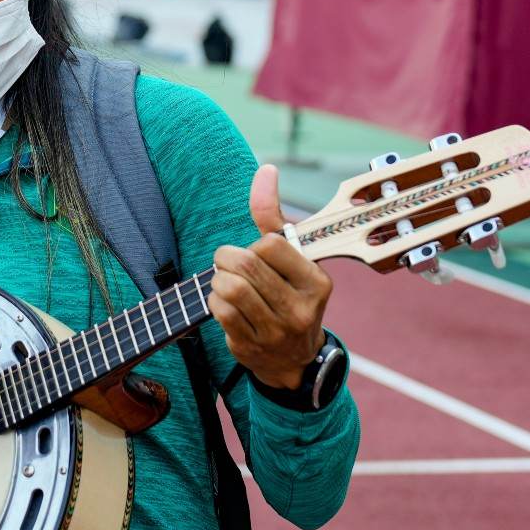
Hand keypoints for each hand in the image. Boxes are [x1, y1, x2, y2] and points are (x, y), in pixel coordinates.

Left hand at [208, 164, 332, 389]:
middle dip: (226, 258)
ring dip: (217, 280)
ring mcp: (276, 332)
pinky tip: (224, 303)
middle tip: (227, 263)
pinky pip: (220, 312)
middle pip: (245, 265)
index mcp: (316, 282)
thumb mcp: (292, 258)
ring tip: (225, 282)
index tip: (257, 254)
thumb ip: (273, 216)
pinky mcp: (252, 347)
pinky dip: (214, 301)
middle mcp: (301, 309)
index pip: (270, 244)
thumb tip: (266, 170)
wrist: (294, 359)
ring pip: (229, 289)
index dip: (255, 245)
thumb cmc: (289, 294)